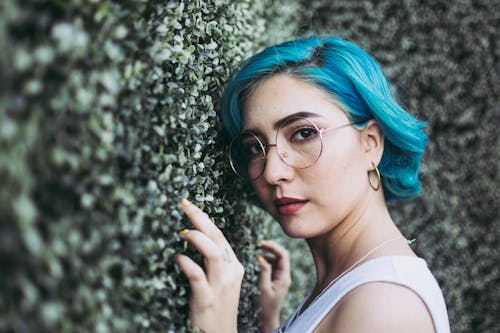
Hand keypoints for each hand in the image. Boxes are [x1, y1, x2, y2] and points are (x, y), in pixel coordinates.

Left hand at [175, 199, 244, 332]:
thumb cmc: (218, 307)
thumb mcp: (221, 281)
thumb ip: (213, 262)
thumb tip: (195, 240)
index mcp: (233, 265)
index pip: (219, 236)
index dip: (205, 219)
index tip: (190, 206)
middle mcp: (230, 272)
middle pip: (216, 237)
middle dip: (200, 218)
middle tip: (184, 205)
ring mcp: (220, 285)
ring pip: (211, 252)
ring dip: (195, 238)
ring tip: (182, 232)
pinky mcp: (207, 298)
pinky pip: (196, 275)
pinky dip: (186, 263)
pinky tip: (177, 258)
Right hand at [256, 240, 290, 332]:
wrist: (266, 319)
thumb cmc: (265, 306)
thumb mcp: (263, 288)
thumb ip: (264, 271)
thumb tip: (261, 257)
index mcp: (284, 277)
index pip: (283, 255)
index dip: (273, 247)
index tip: (261, 243)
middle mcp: (284, 275)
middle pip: (280, 256)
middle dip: (269, 248)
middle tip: (257, 244)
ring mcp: (279, 277)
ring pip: (275, 260)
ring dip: (266, 255)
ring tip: (255, 253)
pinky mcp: (274, 280)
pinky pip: (271, 267)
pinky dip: (264, 262)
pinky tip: (256, 262)